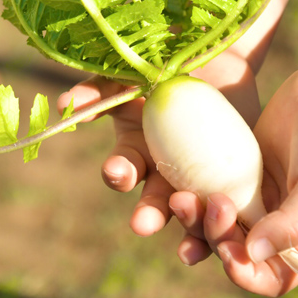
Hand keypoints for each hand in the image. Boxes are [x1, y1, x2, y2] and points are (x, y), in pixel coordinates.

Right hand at [57, 51, 260, 236]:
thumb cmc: (163, 63)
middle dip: (148, 213)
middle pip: (154, 201)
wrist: (214, 54)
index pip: (124, 168)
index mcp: (137, 151)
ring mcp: (198, 177)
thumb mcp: (129, 74)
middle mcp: (164, 170)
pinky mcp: (231, 179)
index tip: (118, 171)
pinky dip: (224, 225)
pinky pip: (227, 209)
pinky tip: (228, 235)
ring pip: (190, 213)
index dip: (118, 172)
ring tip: (187, 244)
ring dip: (186, 227)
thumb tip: (66, 103)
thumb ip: (100, 88)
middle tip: (143, 223)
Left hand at [172, 65, 297, 295]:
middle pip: (233, 249)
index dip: (245, 275)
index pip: (269, 276)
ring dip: (194, 218)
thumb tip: (253, 255)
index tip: (229, 252)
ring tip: (181, 198)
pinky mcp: (233, 171)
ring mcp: (250, 196)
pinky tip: (175, 185)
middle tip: (212, 204)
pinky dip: (192, 191)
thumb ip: (292, 224)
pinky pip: (207, 188)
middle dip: (214, 237)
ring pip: (213, 221)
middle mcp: (271, 223)